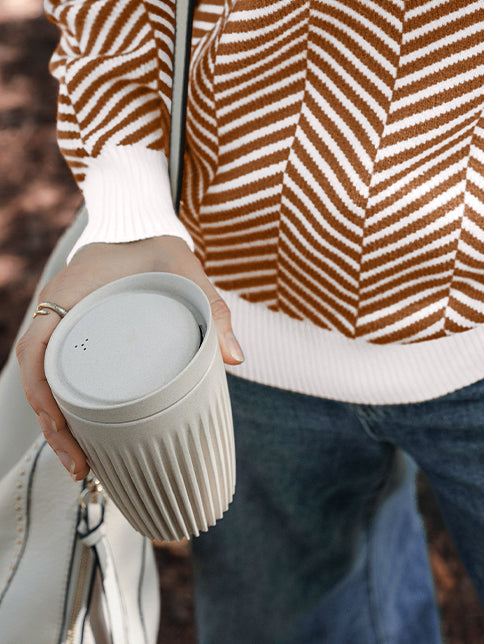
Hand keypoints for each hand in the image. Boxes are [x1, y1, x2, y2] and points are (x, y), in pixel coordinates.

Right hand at [15, 236, 243, 480]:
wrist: (142, 228)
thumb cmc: (159, 248)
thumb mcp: (185, 270)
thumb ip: (212, 306)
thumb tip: (235, 358)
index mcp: (68, 293)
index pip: (36, 348)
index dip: (42, 392)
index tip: (62, 425)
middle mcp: (55, 312)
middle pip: (38, 377)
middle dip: (53, 426)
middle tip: (81, 465)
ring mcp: (61, 327)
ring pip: (45, 383)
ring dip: (58, 424)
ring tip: (84, 465)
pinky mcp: (73, 339)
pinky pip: (59, 375)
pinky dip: (67, 407)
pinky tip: (85, 437)